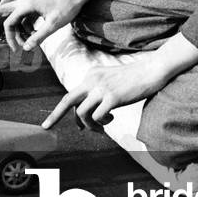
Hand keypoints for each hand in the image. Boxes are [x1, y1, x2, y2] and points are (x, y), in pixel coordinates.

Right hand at [0, 0, 82, 51]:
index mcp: (26, 4)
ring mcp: (29, 1)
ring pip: (13, 15)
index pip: (8, 22)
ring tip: (27, 42)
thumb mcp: (53, 24)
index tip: (16, 49)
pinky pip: (22, 15)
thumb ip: (38, 37)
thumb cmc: (67, 5)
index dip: (9, 37)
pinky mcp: (34, 4)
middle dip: (1, 29)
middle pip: (3, 13)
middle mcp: (24, 1)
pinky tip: (34, 34)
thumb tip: (26, 48)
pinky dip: (24, 26)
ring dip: (16, 30)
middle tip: (0, 42)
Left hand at [41, 55, 171, 131]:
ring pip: (83, 113)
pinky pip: (98, 117)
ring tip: (102, 126)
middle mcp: (93, 79)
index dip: (62, 111)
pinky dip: (102, 123)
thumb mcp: (110, 82)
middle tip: (46, 127)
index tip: (52, 122)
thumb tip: (84, 119)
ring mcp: (102, 88)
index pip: (71, 95)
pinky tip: (111, 119)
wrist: (151, 70)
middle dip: (55, 115)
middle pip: (68, 100)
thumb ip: (97, 94)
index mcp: (91, 74)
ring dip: (90, 125)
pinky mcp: (113, 97)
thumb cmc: (133, 79)